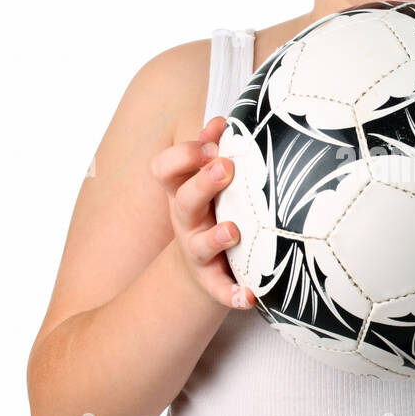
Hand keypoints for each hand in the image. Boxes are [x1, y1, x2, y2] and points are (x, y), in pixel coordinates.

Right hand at [150, 114, 254, 310]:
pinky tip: (250, 295)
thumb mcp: (205, 180)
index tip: (212, 145)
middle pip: (185, 201)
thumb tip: (221, 120)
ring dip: (216, 238)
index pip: (165, 169)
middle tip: (226, 167)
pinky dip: (234, 294)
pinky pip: (221, 290)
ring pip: (200, 245)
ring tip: (233, 231)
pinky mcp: (214, 281)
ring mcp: (198, 252)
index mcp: (182, 192)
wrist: (203, 267)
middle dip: (204, 183)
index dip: (184, 154)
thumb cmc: (211, 210)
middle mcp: (187, 221)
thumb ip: (212, 149)